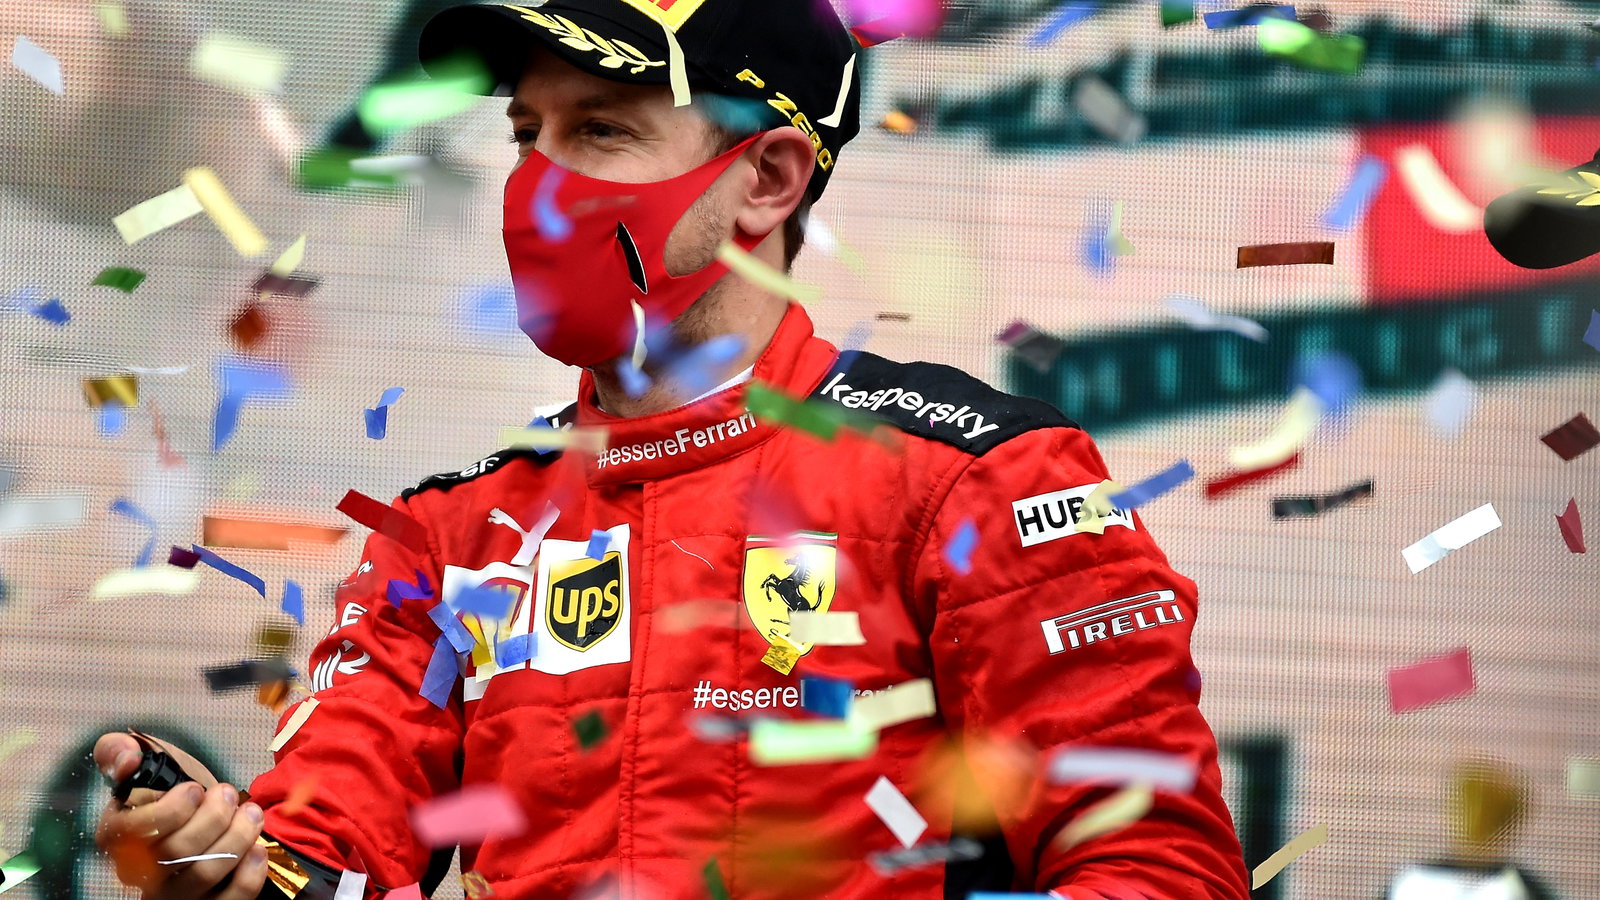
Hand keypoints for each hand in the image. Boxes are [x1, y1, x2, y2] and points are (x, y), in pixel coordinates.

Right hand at [93, 733, 269, 899]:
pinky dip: (249, 873)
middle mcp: (139, 872)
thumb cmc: (171, 789)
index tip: (195, 789)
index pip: (139, 832)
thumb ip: (120, 752)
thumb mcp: (146, 764)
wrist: (201, 815)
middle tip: (228, 794)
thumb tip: (126, 757)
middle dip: (213, 817)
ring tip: (251, 813)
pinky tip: (257, 848)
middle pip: (176, 852)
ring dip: (237, 837)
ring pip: (204, 875)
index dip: (174, 808)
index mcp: (116, 837)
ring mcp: (172, 893)